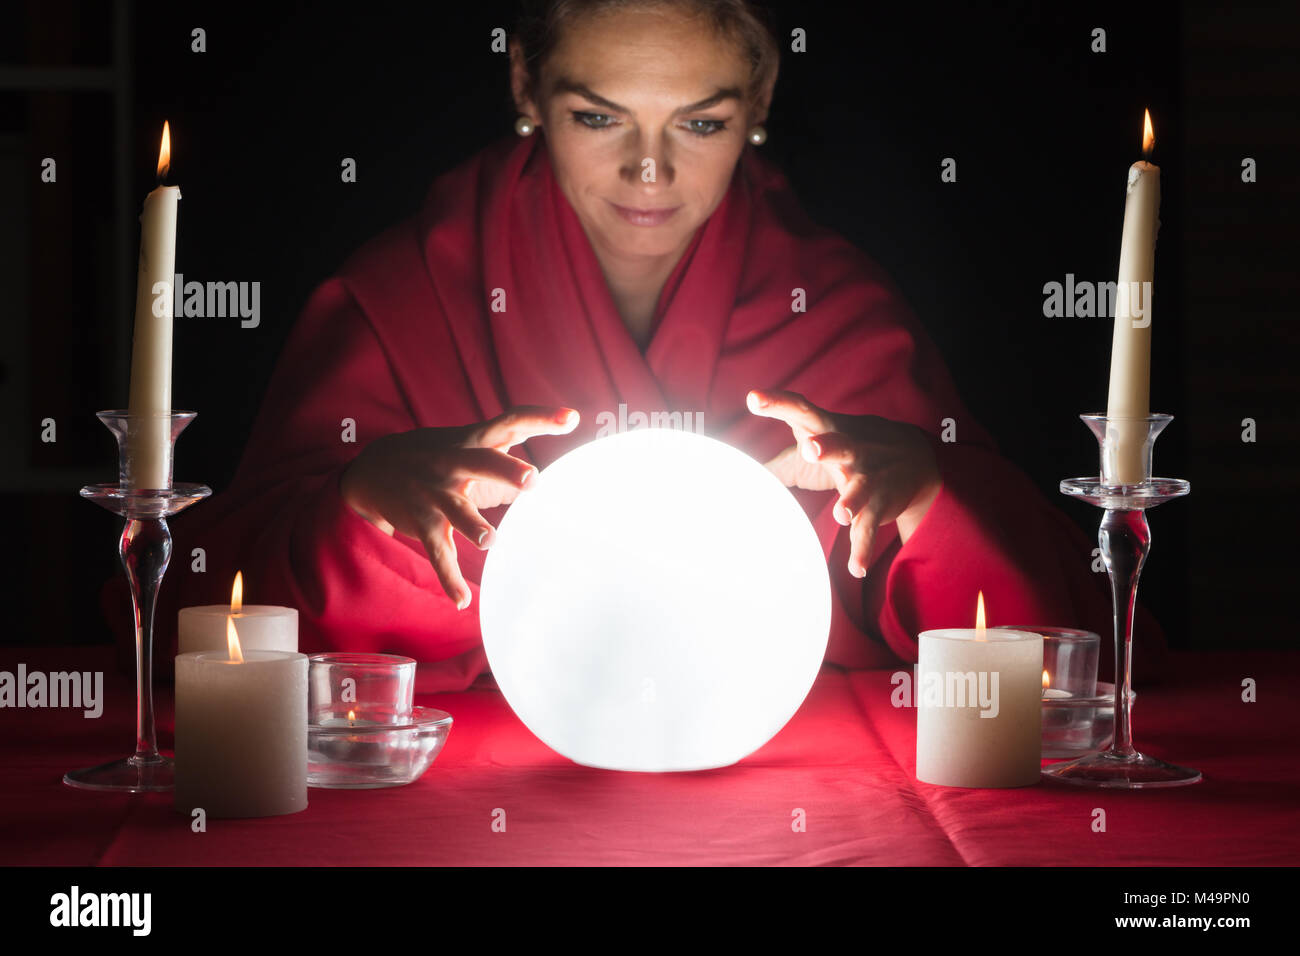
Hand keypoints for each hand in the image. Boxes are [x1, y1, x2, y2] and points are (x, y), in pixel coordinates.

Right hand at [341, 406, 579, 608]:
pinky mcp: (422, 522)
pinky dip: (449, 578)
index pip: (509, 422)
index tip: (572, 418)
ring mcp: (435, 493)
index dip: (540, 418)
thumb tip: (551, 467)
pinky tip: (462, 601)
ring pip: (458, 510)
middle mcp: (454, 463)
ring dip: (474, 526)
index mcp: (472, 441)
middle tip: (532, 480)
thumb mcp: (466, 444)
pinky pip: (438, 553)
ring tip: (491, 540)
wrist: (371, 469)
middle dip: (507, 470)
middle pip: (484, 462)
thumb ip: (506, 451)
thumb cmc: (436, 456)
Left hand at [747, 388, 940, 578]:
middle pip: (837, 445)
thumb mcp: (813, 443)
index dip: (777, 403)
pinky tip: (855, 567)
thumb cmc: (845, 447)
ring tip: (841, 514)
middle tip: (808, 448)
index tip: (753, 399)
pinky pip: (869, 527)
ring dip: (851, 501)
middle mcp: (849, 449)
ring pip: (859, 488)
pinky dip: (862, 548)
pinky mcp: (879, 504)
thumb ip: (777, 461)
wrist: (914, 457)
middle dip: (824, 447)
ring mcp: (866, 477)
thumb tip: (737, 476)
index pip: (800, 410)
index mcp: (826, 429)